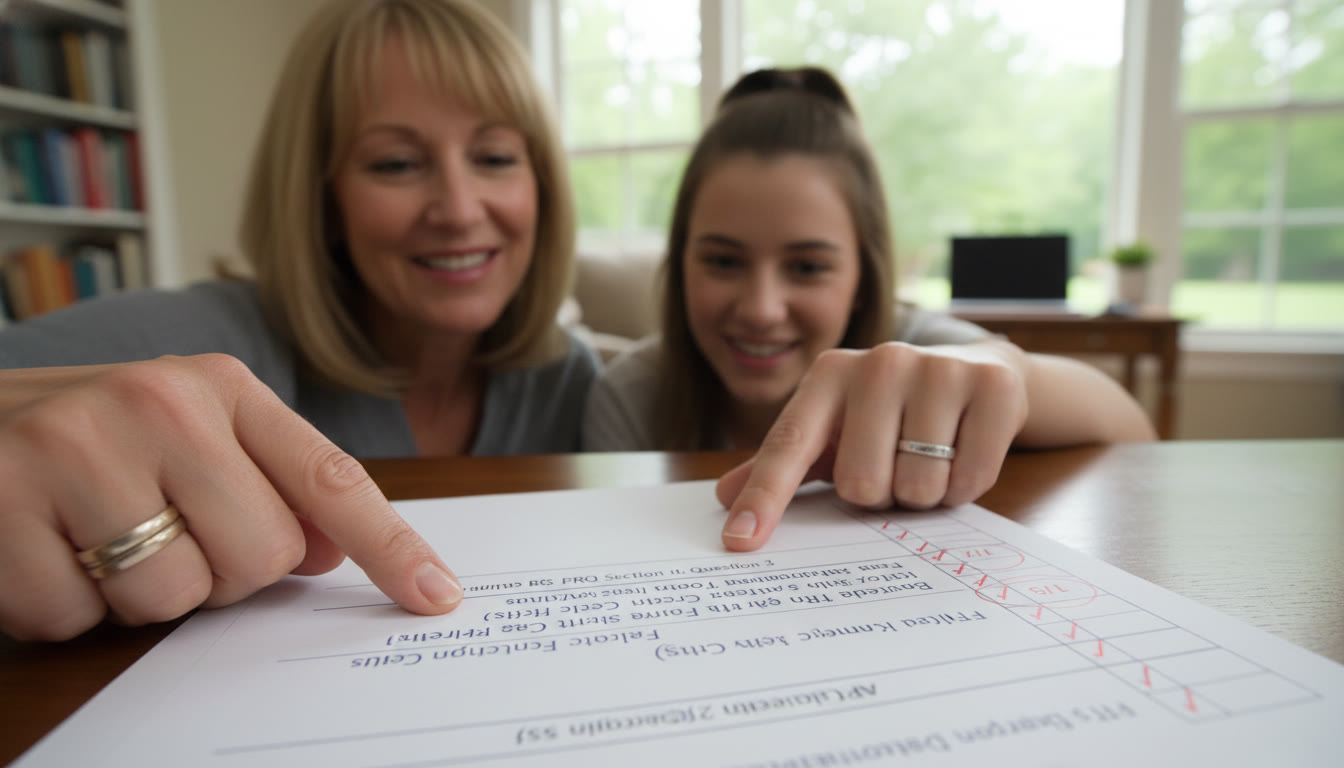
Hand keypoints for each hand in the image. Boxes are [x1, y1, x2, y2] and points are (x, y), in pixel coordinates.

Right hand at [0, 354, 461, 641]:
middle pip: (261, 558)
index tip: (437, 596)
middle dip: (217, 572)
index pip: (330, 478)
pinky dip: (60, 606)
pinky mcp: (6, 503)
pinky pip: (79, 617)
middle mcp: (160, 404)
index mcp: (219, 386)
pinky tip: (36, 547)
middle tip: (154, 530)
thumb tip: (327, 549)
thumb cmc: (81, 434)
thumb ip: (261, 480)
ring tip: (90, 535)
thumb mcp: (181, 431)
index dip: (391, 546)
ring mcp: (79, 447)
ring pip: (174, 597)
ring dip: (134, 595)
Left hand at [714, 341, 1028, 550]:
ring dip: (925, 492)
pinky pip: (967, 480)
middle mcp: (879, 362)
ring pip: (917, 487)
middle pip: (861, 485)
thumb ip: (781, 463)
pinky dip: (965, 486)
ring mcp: (938, 370)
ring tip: (932, 456)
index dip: (765, 498)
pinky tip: (965, 450)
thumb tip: (724, 497)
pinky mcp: (990, 387)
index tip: (740, 541)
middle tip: (895, 465)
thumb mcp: (834, 428)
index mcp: (829, 374)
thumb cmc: (890, 412)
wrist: (978, 372)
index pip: (789, 447)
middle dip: (881, 494)